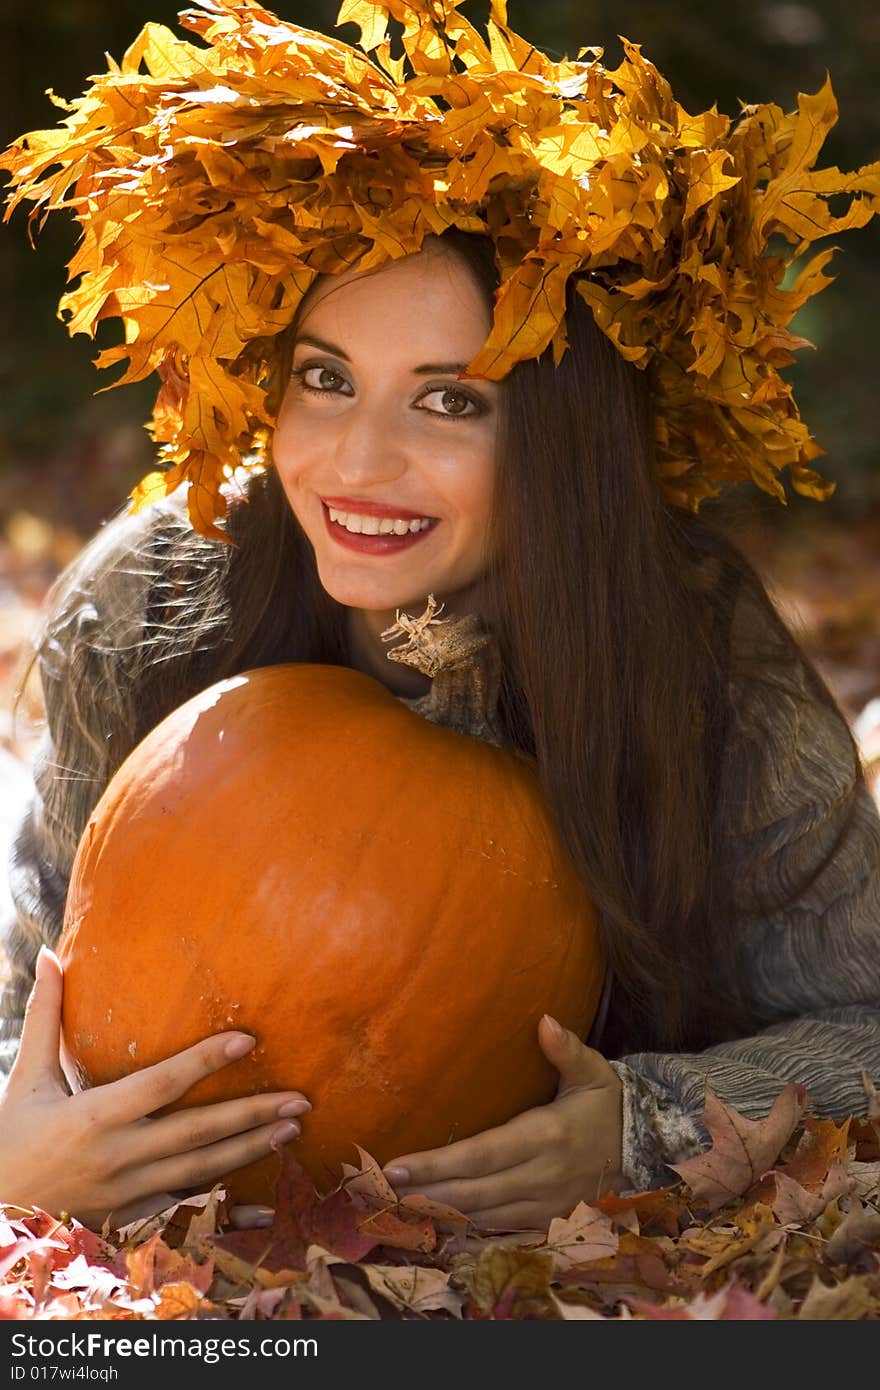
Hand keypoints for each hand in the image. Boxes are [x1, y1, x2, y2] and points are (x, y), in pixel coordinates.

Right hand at [0, 946, 310, 1231]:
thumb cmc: (11, 1139)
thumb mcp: (26, 1078)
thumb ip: (44, 1017)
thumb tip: (51, 955)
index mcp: (92, 1118)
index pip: (159, 1085)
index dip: (203, 1061)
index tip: (247, 1038)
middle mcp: (116, 1158)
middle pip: (195, 1133)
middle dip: (250, 1114)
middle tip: (300, 1098)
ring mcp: (128, 1195)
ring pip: (201, 1171)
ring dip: (250, 1150)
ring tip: (291, 1129)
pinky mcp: (134, 1219)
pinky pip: (190, 1212)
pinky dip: (230, 1212)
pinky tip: (267, 1205)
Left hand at [380, 1014, 624, 1230]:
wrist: (643, 1149)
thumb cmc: (606, 1105)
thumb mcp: (593, 1072)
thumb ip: (567, 1049)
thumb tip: (544, 1020)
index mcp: (546, 1136)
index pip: (481, 1155)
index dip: (437, 1164)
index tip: (398, 1164)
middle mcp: (542, 1176)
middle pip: (472, 1192)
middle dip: (425, 1191)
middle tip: (382, 1187)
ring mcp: (544, 1204)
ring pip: (482, 1216)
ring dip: (439, 1212)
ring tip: (397, 1202)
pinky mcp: (546, 1220)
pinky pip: (499, 1229)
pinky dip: (466, 1227)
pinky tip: (436, 1220)